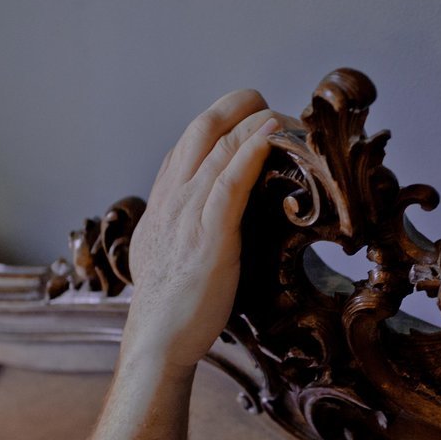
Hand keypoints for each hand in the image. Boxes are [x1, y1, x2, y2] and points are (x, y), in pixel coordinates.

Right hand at [121, 89, 286, 373]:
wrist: (158, 339)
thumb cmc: (170, 303)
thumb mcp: (167, 251)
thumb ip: (182, 226)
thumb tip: (202, 216)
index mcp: (164, 199)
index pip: (188, 142)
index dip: (219, 121)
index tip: (247, 114)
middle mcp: (172, 197)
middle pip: (201, 128)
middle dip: (235, 105)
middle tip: (265, 100)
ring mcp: (188, 213)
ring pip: (219, 148)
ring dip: (253, 123)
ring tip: (282, 114)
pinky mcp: (209, 235)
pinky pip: (231, 182)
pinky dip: (251, 152)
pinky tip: (270, 135)